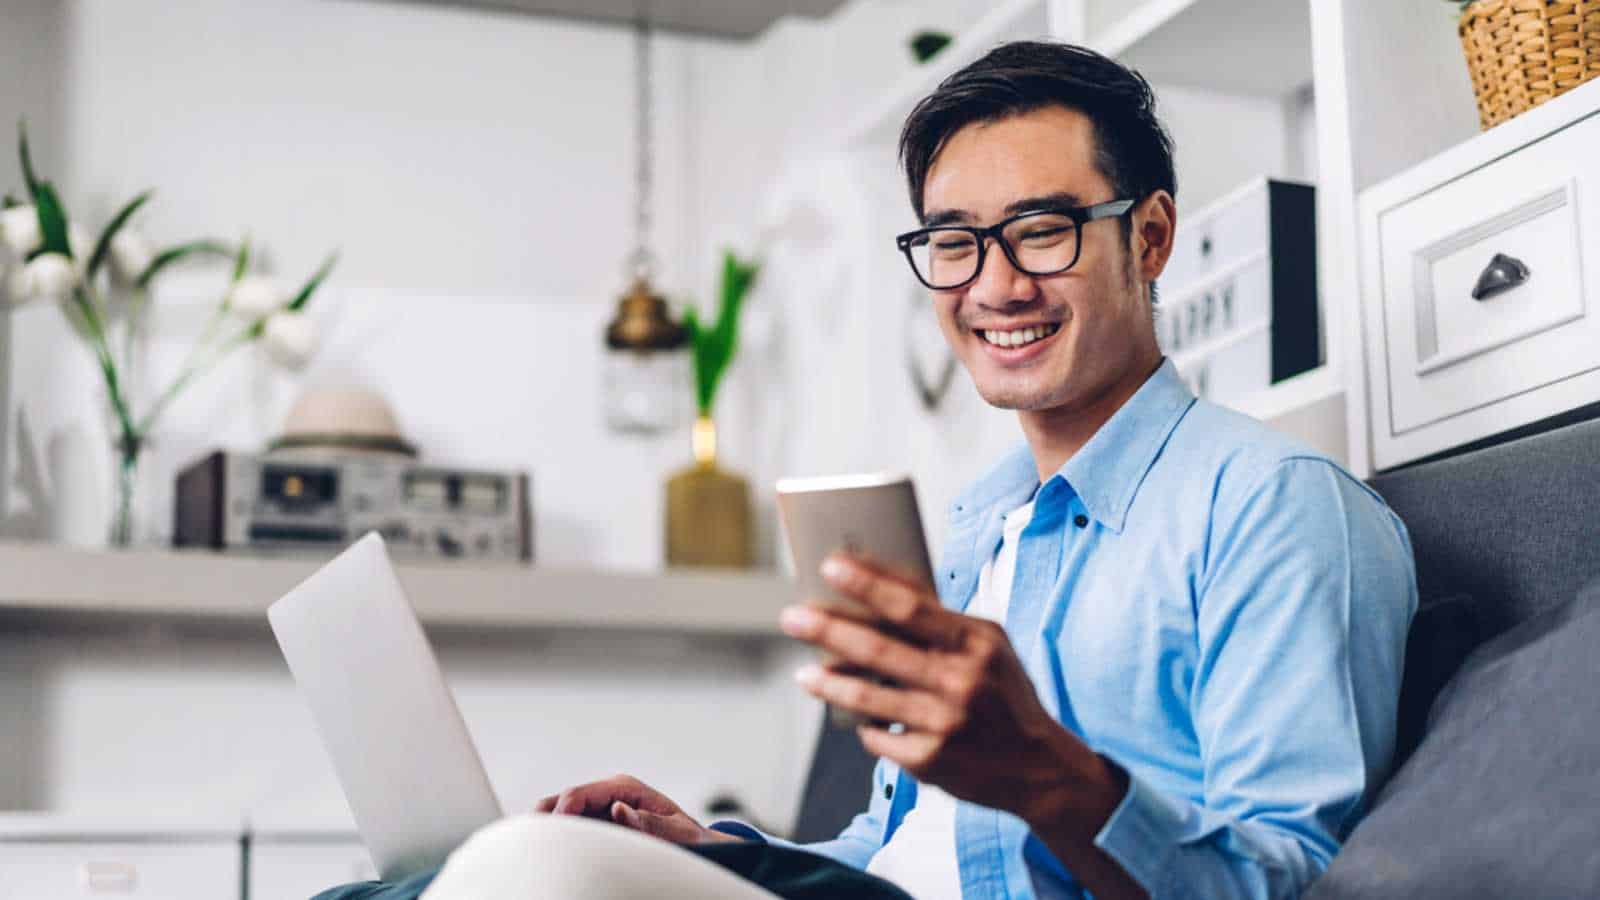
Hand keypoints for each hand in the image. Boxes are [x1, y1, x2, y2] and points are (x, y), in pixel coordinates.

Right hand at [536, 775, 742, 845]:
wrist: (698, 843)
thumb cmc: (689, 837)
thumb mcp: (677, 832)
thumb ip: (648, 822)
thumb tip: (619, 809)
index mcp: (626, 787)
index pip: (579, 793)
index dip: (561, 811)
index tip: (553, 834)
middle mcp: (609, 792)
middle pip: (562, 799)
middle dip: (546, 818)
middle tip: (533, 841)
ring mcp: (602, 806)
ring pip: (561, 811)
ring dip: (550, 826)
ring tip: (537, 847)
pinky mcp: (599, 821)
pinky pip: (570, 825)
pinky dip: (558, 835)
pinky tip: (551, 849)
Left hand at [780, 554, 1122, 837]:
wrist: (1038, 767)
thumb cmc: (1003, 693)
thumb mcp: (988, 645)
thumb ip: (940, 619)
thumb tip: (879, 584)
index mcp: (976, 643)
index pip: (910, 607)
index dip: (866, 584)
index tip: (830, 565)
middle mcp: (960, 683)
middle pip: (877, 650)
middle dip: (827, 629)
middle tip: (791, 617)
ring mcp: (943, 725)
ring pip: (865, 698)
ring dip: (827, 683)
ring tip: (804, 672)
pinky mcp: (929, 763)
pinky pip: (876, 736)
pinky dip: (864, 724)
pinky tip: (857, 718)